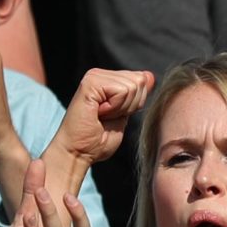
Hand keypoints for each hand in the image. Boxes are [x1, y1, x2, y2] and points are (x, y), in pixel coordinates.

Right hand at [41, 68, 153, 194]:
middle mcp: (100, 74)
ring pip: (132, 86)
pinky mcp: (90, 82)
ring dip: (121, 109)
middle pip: (140, 81)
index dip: (135, 104)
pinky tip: (98, 113)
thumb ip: (137, 95)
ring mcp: (94, 76)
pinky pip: (122, 91)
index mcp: (108, 79)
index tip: (113, 116)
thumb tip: (149, 75)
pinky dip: (115, 108)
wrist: (78, 153)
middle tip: (107, 117)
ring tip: (101, 116)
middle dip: (130, 106)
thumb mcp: (125, 115)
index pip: (142, 79)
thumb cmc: (97, 141)